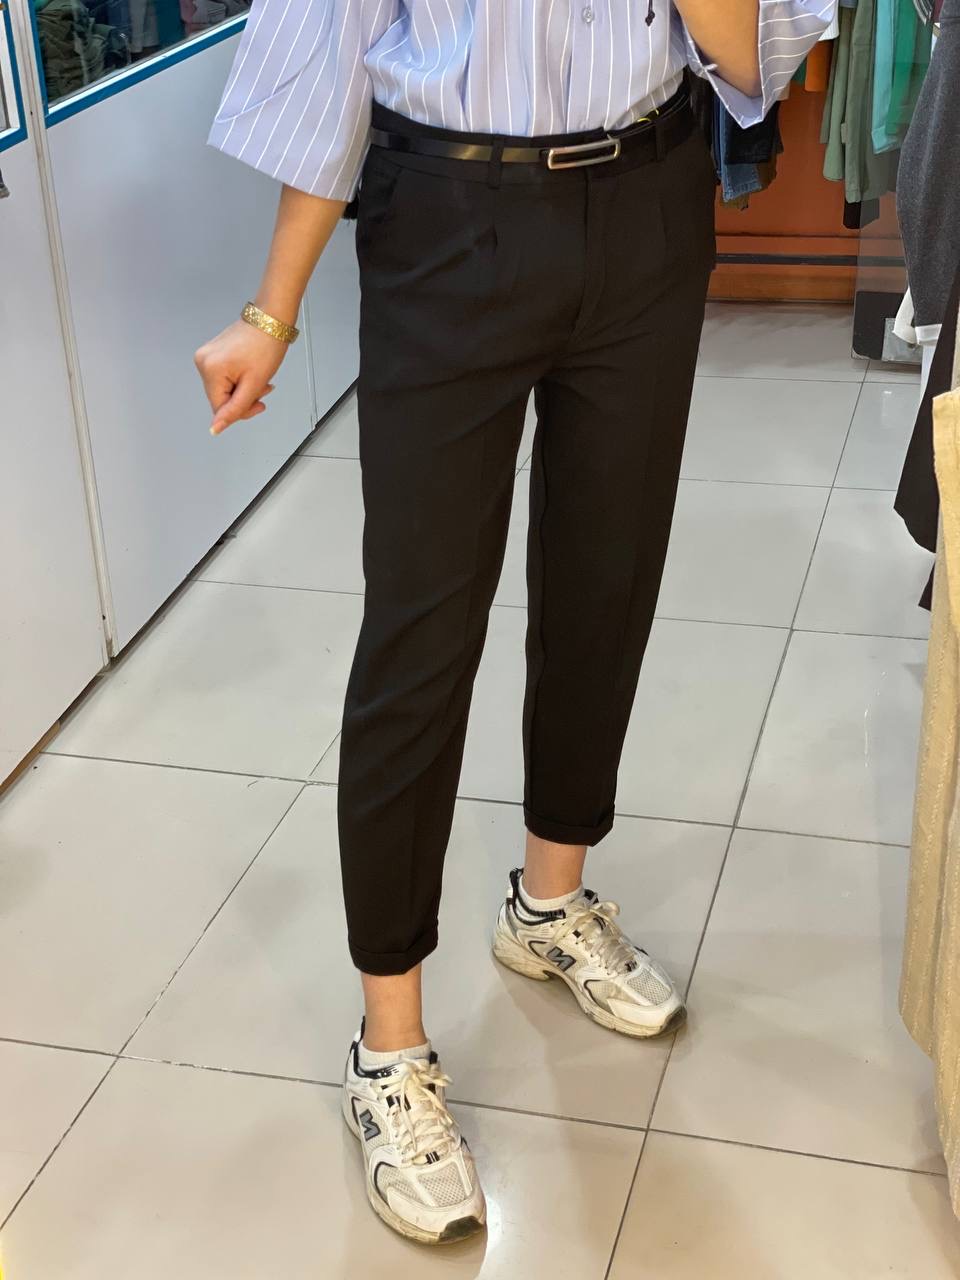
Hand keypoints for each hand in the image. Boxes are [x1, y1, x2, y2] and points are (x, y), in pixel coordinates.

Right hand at [194, 318, 286, 435]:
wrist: (271, 320)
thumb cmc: (266, 345)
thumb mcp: (253, 385)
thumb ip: (235, 409)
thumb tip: (215, 428)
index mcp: (210, 369)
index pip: (220, 408)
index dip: (241, 412)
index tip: (259, 404)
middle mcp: (202, 361)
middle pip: (221, 398)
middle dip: (244, 399)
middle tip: (263, 388)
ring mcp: (206, 356)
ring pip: (224, 389)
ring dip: (243, 390)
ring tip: (259, 378)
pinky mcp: (213, 353)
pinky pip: (224, 377)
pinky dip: (239, 380)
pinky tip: (251, 372)